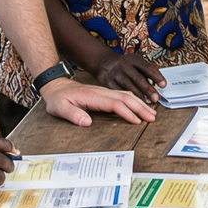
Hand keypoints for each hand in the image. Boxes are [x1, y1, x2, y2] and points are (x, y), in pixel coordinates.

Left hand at [40, 76, 154, 126]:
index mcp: (92, 96)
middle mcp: (101, 92)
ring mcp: (104, 91)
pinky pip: (123, 95)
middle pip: (125, 97)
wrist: (55, 85)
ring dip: (140, 103)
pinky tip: (140, 105)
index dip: (126, 112)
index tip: (136, 121)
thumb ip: (72, 114)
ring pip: (127, 95)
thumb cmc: (57, 98)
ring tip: (151, 113)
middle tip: (152, 118)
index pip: (114, 103)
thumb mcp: (59, 107)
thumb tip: (87, 122)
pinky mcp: (105, 93)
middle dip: (140, 107)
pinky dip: (134, 100)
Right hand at [96, 52, 166, 100]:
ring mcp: (115, 74)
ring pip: (128, 87)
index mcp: (134, 60)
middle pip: (138, 78)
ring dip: (138, 97)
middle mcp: (124, 65)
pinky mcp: (107, 82)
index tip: (163, 85)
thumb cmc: (126, 65)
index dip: (156, 76)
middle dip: (148, 89)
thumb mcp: (136, 62)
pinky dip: (125, 100)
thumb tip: (161, 84)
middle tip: (156, 99)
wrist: (104, 62)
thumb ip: (147, 72)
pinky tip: (132, 106)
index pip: (147, 68)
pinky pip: (117, 92)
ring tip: (146, 106)